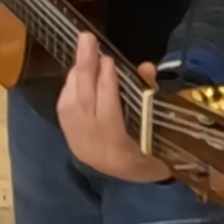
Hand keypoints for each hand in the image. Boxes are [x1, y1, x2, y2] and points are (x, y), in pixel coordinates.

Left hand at [58, 32, 170, 182]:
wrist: (132, 183)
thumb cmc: (152, 152)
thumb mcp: (158, 128)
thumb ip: (151, 98)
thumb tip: (146, 68)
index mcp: (121, 151)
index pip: (108, 115)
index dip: (106, 86)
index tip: (109, 60)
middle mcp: (95, 149)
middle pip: (84, 104)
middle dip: (85, 68)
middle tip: (86, 39)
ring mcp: (79, 145)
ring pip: (71, 105)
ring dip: (77, 75)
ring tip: (85, 52)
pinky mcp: (69, 140)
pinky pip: (65, 110)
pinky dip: (70, 87)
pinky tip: (78, 73)